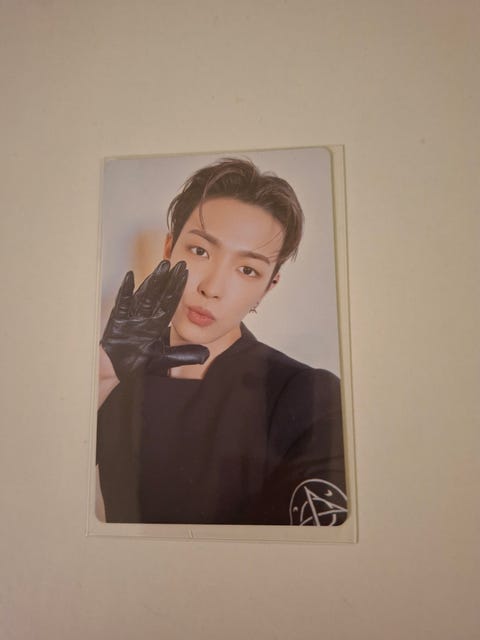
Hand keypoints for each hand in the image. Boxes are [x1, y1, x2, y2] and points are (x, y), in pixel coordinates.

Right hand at [101, 260, 208, 379]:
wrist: (115, 372)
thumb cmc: (136, 364)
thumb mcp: (162, 359)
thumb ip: (182, 356)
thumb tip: (205, 354)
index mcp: (155, 325)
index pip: (169, 303)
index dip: (178, 288)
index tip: (186, 273)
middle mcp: (144, 318)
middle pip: (158, 295)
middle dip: (169, 279)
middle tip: (179, 262)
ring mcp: (131, 317)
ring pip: (144, 296)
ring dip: (153, 281)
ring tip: (163, 266)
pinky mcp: (117, 322)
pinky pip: (122, 305)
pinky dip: (126, 291)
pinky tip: (130, 277)